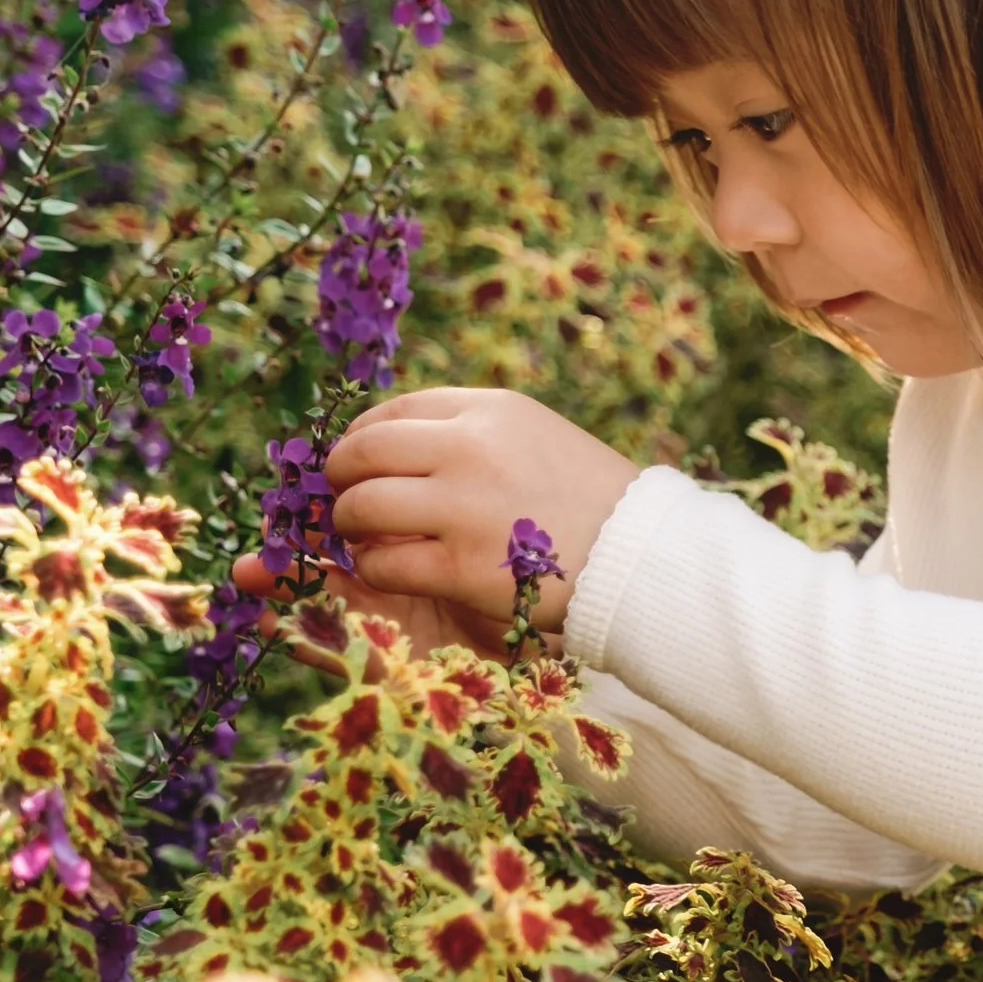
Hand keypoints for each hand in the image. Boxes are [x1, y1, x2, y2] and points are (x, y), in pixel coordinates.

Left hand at [232, 388, 638, 639]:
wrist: (642, 556)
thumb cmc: (593, 500)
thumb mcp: (537, 437)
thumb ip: (473, 434)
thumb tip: (397, 449)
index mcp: (491, 410)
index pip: (395, 411)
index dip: (360, 436)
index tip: (355, 459)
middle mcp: (470, 448)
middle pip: (364, 452)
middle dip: (339, 478)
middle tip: (341, 499)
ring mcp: (462, 507)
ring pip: (361, 507)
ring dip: (350, 525)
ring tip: (365, 538)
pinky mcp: (461, 567)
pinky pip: (383, 564)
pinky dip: (374, 568)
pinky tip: (392, 571)